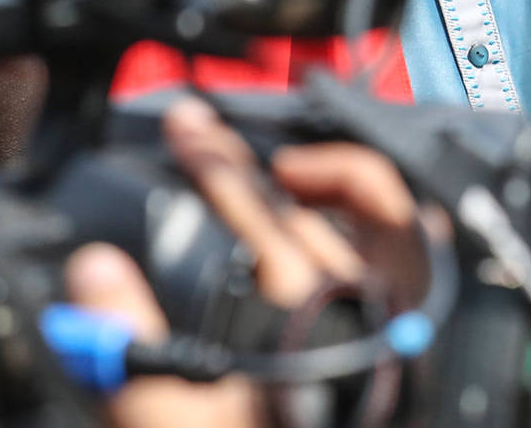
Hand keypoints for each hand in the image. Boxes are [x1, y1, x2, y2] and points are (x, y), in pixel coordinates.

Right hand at [68, 99, 425, 427]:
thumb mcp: (188, 425)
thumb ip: (137, 357)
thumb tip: (97, 275)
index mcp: (312, 322)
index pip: (263, 215)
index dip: (220, 168)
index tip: (188, 133)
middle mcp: (377, 308)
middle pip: (309, 209)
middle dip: (246, 166)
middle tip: (202, 132)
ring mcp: (413, 321)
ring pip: (379, 220)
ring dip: (328, 183)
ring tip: (283, 166)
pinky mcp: (433, 343)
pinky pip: (426, 260)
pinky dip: (391, 228)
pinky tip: (360, 225)